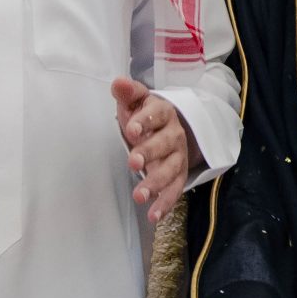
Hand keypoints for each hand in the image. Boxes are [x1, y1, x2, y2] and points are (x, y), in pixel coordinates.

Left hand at [115, 75, 201, 224]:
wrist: (168, 129)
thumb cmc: (145, 115)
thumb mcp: (136, 101)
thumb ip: (127, 93)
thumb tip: (117, 82)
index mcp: (163, 112)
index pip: (156, 114)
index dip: (144, 122)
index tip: (132, 130)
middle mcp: (174, 135)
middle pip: (165, 143)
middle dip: (150, 153)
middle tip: (133, 162)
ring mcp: (178, 157)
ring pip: (171, 170)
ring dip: (156, 183)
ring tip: (139, 195)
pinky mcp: (178, 176)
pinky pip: (174, 190)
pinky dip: (165, 203)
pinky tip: (153, 215)